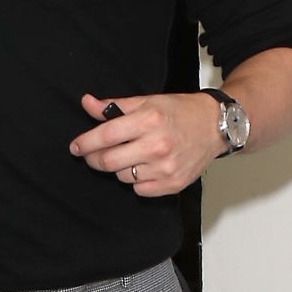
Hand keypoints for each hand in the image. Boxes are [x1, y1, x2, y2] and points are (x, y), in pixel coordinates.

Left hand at [70, 92, 222, 195]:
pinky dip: (137, 181)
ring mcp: (165, 167)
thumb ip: (114, 106)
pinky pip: (140, 189)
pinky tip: (146, 167)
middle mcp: (157, 145)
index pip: (105, 136)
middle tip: (93, 155)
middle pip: (109, 162)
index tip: (76, 147)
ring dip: (120, 168)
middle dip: (95, 159)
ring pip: (123, 177)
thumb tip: (87, 103)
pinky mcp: (172, 184)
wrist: (215, 126)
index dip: (85, 143)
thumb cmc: (180, 112)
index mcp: (149, 119)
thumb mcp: (147, 101)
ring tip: (130, 156)